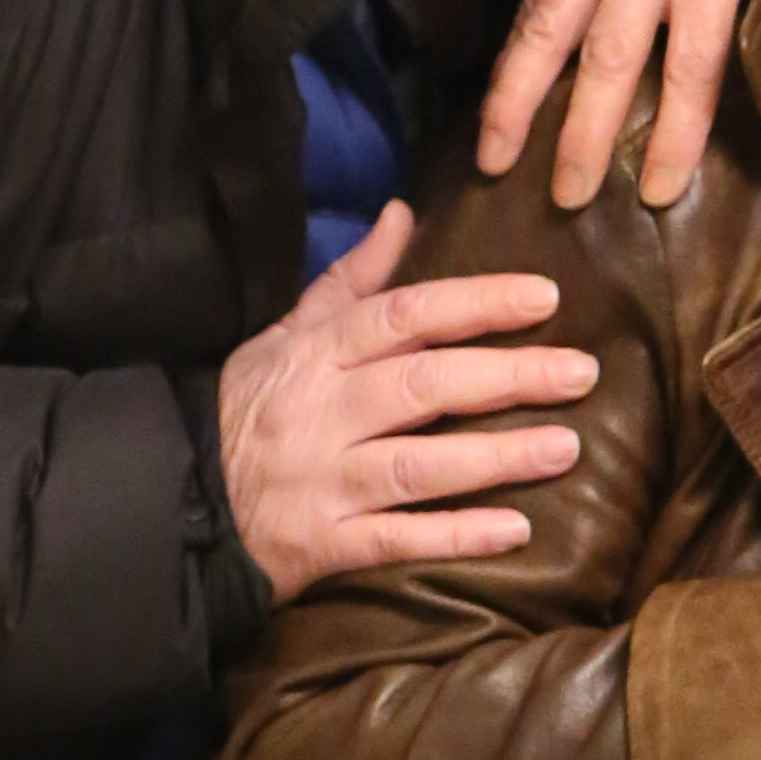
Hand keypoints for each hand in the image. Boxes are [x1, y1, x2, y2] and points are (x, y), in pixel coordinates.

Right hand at [214, 203, 598, 598]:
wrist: (178, 498)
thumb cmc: (247, 412)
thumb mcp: (284, 337)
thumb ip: (350, 283)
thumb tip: (403, 214)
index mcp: (315, 354)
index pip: (404, 316)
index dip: (475, 304)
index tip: (543, 298)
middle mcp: (320, 413)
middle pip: (423, 384)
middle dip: (507, 375)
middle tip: (582, 372)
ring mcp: (321, 481)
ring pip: (418, 464)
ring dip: (496, 458)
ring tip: (565, 448)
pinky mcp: (320, 545)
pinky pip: (396, 540)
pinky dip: (455, 536)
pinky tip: (515, 532)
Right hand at [474, 0, 760, 212]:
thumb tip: (748, 90)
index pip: (689, 65)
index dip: (671, 134)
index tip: (655, 193)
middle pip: (606, 54)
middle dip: (580, 131)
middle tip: (564, 199)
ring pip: (548, 21)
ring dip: (515, 94)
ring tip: (491, 156)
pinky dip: (514, 44)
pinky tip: (496, 91)